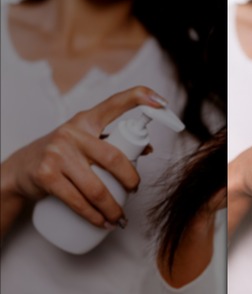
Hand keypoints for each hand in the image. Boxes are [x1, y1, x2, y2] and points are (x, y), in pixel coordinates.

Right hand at [1, 86, 166, 228]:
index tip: (163, 102)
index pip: (116, 103)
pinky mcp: (46, 175)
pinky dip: (93, 216)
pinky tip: (102, 222)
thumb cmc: (62, 153)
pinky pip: (77, 201)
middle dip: (130, 180)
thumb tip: (148, 149)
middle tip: (134, 191)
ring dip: (112, 208)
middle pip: (114, 158)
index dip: (140, 98)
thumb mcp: (85, 140)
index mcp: (87, 119)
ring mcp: (58, 153)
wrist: (19, 169)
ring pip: (96, 187)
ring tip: (119, 218)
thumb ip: (114, 140)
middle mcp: (72, 133)